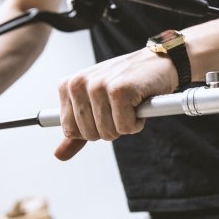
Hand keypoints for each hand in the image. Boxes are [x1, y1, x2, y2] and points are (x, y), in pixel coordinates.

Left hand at [55, 48, 177, 159]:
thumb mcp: (97, 105)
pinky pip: (126, 128)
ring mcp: (98, 86)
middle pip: (90, 135)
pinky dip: (137, 122)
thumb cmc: (128, 84)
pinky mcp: (119, 91)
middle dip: (112, 127)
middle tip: (122, 106)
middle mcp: (78, 84)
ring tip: (131, 103)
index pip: (71, 131)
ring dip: (126, 124)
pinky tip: (140, 103)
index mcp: (68, 86)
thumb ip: (78, 130)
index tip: (107, 110)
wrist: (158, 63)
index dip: (94, 128)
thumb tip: (59, 155)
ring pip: (108, 132)